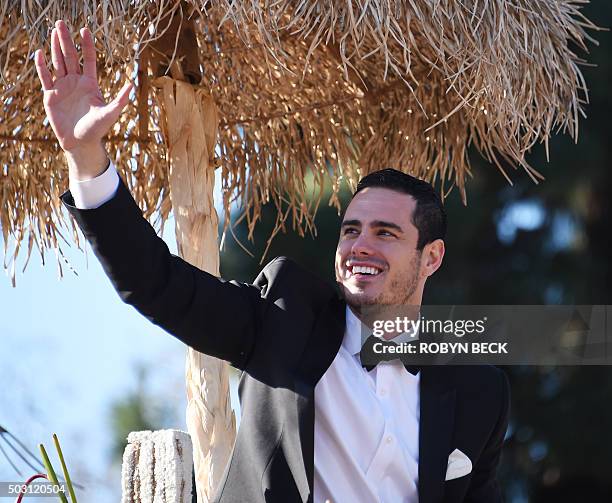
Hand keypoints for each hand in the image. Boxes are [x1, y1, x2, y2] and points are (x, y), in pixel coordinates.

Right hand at [34, 20, 132, 178]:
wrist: (80, 143)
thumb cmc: (97, 129)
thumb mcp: (110, 113)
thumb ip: (120, 100)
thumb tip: (132, 85)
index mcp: (90, 84)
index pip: (89, 60)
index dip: (87, 45)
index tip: (84, 30)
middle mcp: (76, 82)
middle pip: (70, 57)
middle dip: (66, 40)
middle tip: (61, 23)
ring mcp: (63, 87)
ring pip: (58, 63)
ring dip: (55, 48)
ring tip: (53, 32)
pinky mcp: (51, 96)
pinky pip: (45, 78)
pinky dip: (42, 66)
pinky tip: (39, 53)